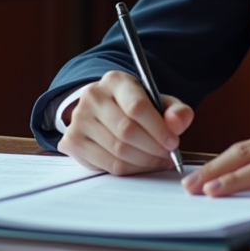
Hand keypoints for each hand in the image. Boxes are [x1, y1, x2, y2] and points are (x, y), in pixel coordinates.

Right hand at [57, 70, 193, 174]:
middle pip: (126, 131)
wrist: (104, 111)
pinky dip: (129, 170)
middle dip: (153, 149)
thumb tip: (177, 124)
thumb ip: (176, 111)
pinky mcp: (72, 141)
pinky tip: (140, 165)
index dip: (158, 129)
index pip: (137, 106)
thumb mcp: (159, 102)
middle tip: (167, 157)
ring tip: (157, 161)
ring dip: (143, 162)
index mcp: (115, 81)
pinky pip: (107, 164)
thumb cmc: (135, 107)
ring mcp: (78, 119)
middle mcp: (93, 96)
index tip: (173, 143)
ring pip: (117, 151)